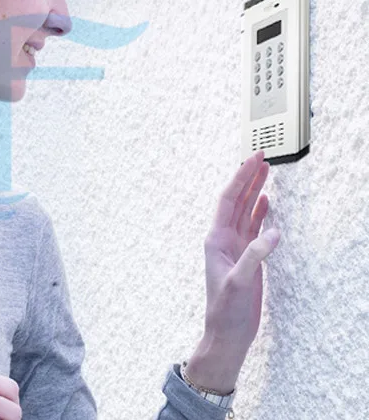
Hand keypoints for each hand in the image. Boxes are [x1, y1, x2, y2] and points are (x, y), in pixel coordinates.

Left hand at [187, 149, 279, 391]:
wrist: (227, 333)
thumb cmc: (226, 310)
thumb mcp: (238, 282)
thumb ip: (254, 257)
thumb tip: (272, 233)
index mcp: (216, 239)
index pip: (228, 200)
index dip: (240, 178)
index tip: (253, 159)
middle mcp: (223, 239)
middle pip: (236, 200)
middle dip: (248, 178)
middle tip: (262, 156)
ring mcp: (235, 247)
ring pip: (246, 211)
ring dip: (255, 191)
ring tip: (266, 171)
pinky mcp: (246, 257)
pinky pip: (253, 227)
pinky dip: (260, 212)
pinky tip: (266, 202)